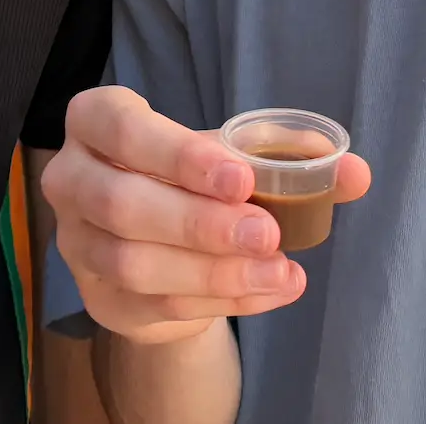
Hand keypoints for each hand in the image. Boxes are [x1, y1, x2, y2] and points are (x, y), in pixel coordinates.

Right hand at [42, 87, 370, 346]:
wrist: (159, 240)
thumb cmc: (192, 177)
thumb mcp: (231, 152)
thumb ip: (289, 153)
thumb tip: (353, 171)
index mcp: (97, 121)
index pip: (124, 129)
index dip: (179, 155)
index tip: (241, 178)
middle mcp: (72, 178)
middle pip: (125, 204)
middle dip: (202, 223)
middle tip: (268, 232)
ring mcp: (78, 242)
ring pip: (136, 263)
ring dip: (215, 271)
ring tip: (279, 271)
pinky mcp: (99, 295)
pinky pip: (156, 304)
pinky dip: (219, 300)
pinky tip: (267, 292)